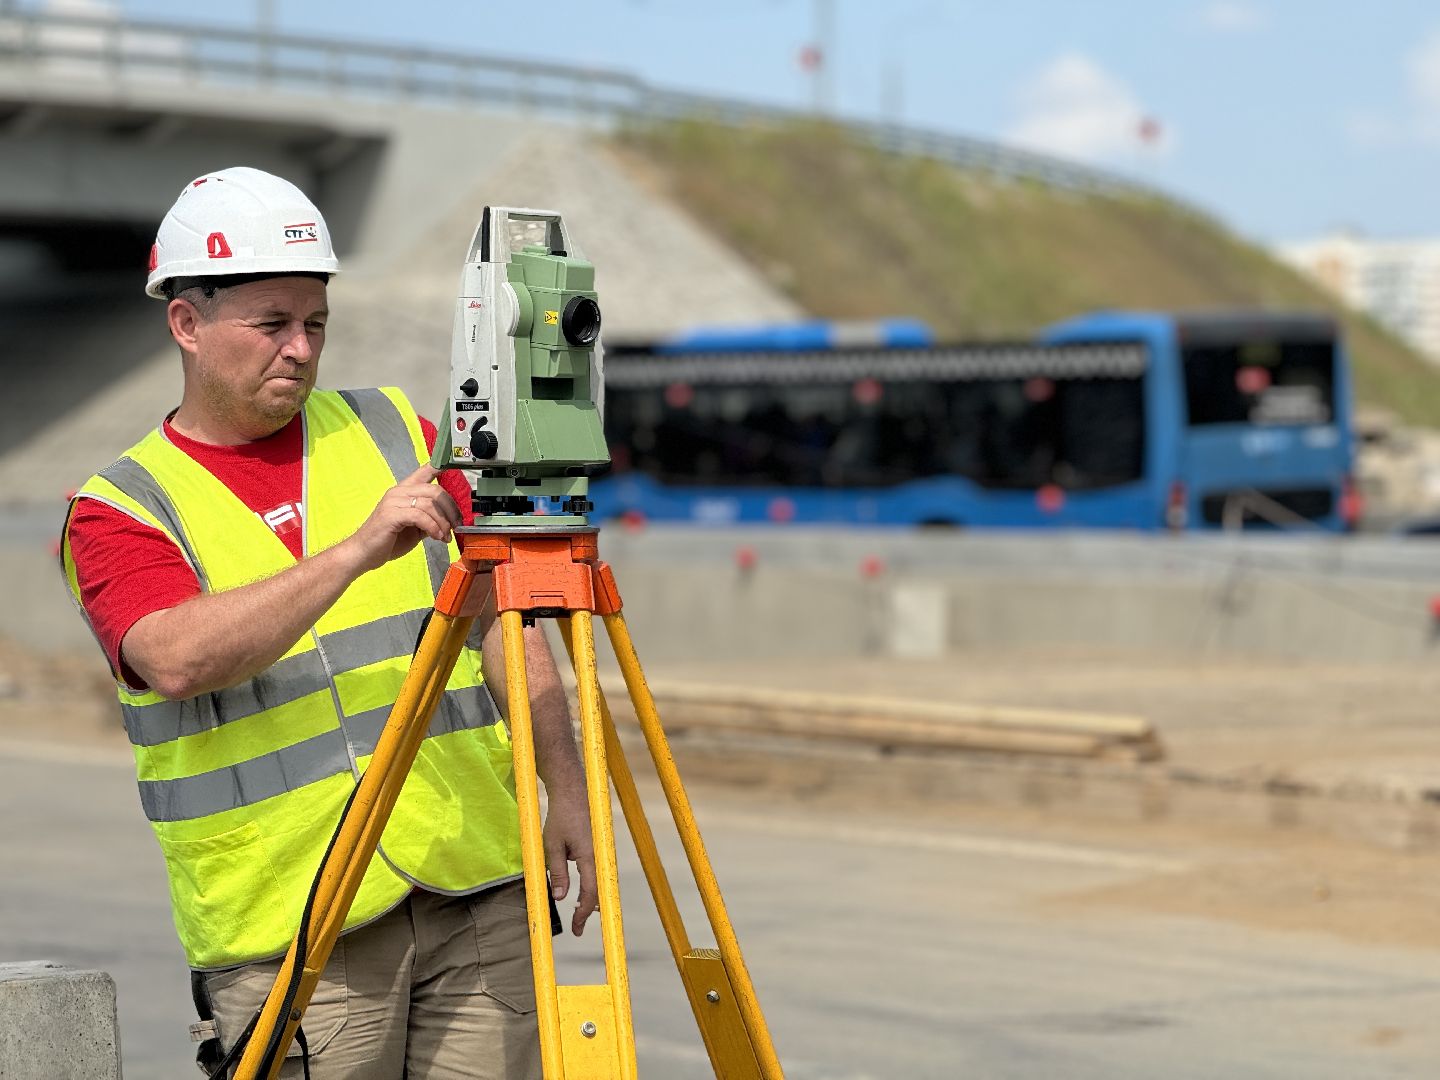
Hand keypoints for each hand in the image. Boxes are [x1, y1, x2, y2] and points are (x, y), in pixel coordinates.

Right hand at [342, 465, 460, 573]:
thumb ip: (429, 519)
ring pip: (429, 504)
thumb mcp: (415, 528)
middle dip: (451, 509)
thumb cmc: (387, 541)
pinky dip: (433, 527)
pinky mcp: (391, 514)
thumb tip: (449, 520)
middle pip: (435, 490)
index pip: (424, 471)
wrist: (363, 554)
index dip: (440, 466)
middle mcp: (398, 492)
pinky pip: (420, 516)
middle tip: (456, 525)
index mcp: (404, 491)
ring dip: (443, 522)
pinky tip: (436, 537)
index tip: (453, 466)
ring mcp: (393, 501)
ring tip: (444, 536)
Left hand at [543, 780, 597, 935]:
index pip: (590, 892)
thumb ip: (557, 872)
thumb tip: (560, 898)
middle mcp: (600, 855)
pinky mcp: (598, 845)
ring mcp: (601, 850)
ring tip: (579, 914)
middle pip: (599, 890)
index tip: (576, 928)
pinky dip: (592, 885)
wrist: (573, 790)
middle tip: (577, 927)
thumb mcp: (552, 845)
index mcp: (589, 856)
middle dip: (588, 910)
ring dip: (591, 898)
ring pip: (600, 881)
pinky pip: (598, 870)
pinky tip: (584, 892)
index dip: (583, 913)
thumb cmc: (561, 816)